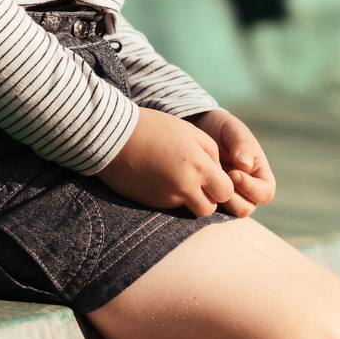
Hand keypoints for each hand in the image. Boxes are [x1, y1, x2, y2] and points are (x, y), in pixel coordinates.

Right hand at [95, 107, 235, 215]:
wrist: (114, 137)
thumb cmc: (155, 128)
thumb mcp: (191, 132)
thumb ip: (211, 154)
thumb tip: (218, 174)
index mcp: (198, 166)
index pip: (226, 192)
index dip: (223, 186)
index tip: (214, 177)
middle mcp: (184, 187)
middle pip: (209, 209)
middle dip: (208, 198)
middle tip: (198, 182)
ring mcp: (165, 198)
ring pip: (189, 210)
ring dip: (189, 199)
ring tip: (177, 178)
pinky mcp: (150, 204)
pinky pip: (169, 208)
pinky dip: (169, 197)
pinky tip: (160, 179)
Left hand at [192, 109, 275, 217]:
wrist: (198, 129)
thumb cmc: (220, 128)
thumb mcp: (232, 130)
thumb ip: (241, 144)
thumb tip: (247, 165)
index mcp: (259, 173)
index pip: (265, 193)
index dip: (251, 188)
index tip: (234, 173)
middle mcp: (247, 188)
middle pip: (248, 208)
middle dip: (234, 197)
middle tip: (219, 179)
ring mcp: (229, 195)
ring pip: (229, 212)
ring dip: (220, 200)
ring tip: (208, 181)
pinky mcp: (212, 198)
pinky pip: (211, 209)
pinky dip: (206, 200)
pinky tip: (198, 185)